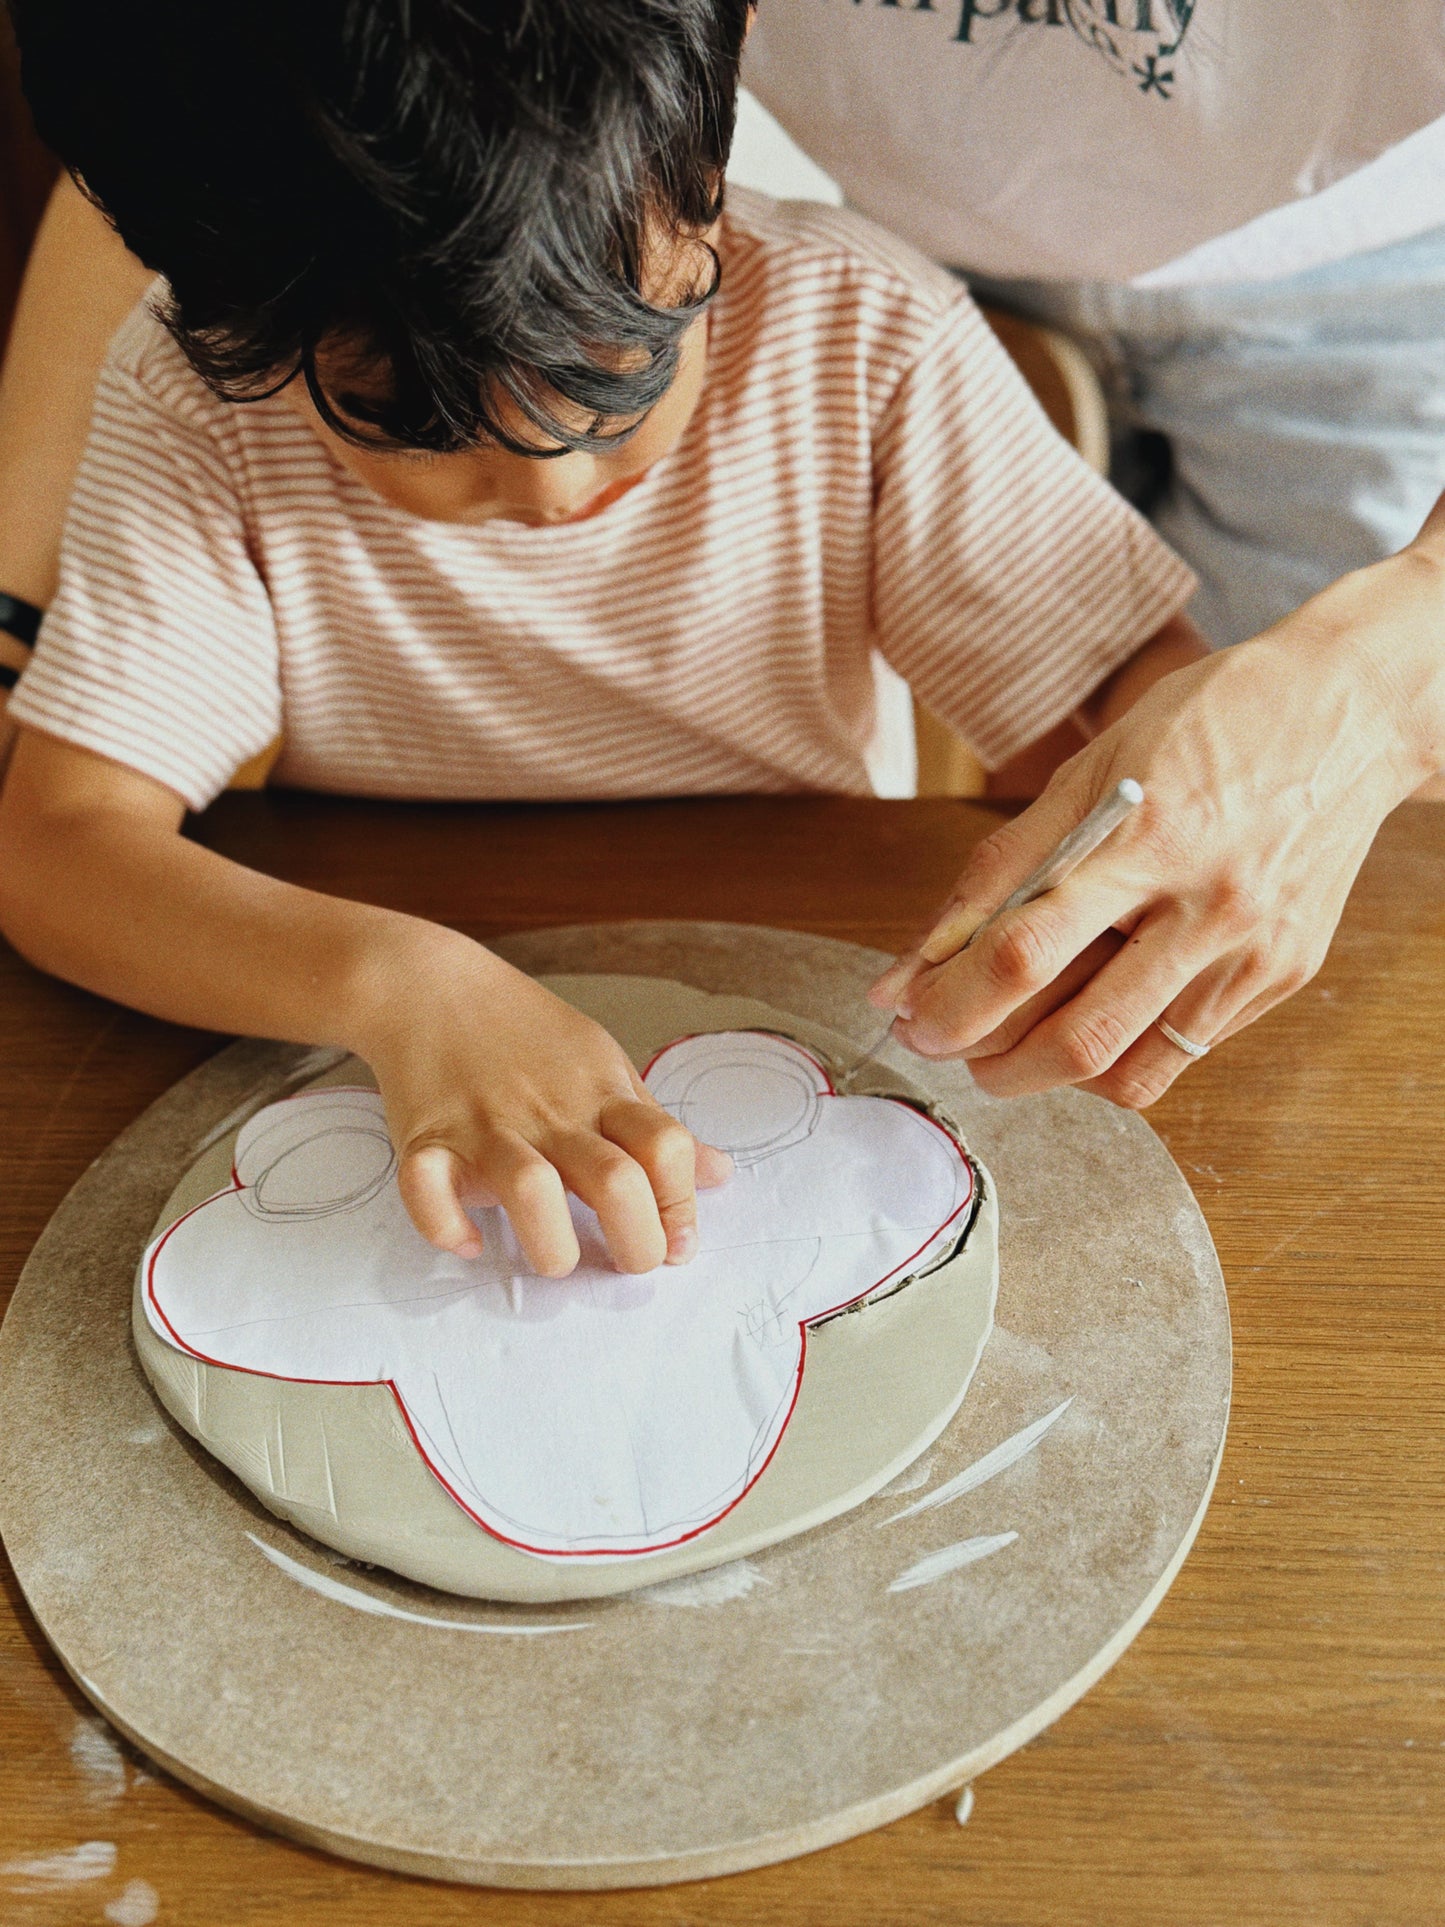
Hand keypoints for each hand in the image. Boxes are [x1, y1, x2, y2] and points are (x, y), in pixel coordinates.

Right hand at [352, 929, 732, 1275]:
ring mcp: (488, 1125)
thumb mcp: (603, 1064)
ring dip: (551, 1245)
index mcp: (602, 1093)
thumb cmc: (524, 1032)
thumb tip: (718, 1173)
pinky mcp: (427, 1137)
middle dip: (638, 1242)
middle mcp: (551, 1112)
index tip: (677, 1240)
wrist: (430, 986)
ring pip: (530, 1191)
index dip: (683, 1205)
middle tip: (631, 1262)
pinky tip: (468, 1240)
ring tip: (556, 1257)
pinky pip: (427, 1191)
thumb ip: (654, 1126)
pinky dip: (447, 1227)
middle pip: (615, 1182)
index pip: (666, 1149)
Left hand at [871, 542, 1444, 1107]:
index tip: (909, 1015)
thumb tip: (918, 960)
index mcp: (1149, 841)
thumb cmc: (1210, 723)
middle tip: (949, 1044)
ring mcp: (1253, 952)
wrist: (1349, 711)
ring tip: (1011, 1044)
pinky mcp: (1282, 976)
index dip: (951, 1001)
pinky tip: (1091, 1020)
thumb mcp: (1090, 768)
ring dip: (1048, 1076)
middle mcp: (1208, 908)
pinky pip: (1183, 1052)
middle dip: (990, 1062)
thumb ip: (1001, 871)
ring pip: (1130, 1069)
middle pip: (1077, 1037)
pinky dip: (1118, 1058)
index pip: (1026, 953)